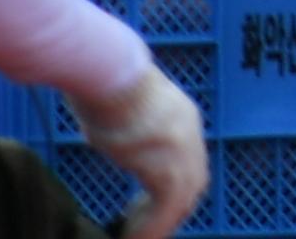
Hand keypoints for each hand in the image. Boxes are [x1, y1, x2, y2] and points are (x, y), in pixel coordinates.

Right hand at [72, 60, 205, 238]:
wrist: (108, 72)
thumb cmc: (104, 82)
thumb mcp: (122, 106)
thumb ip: (127, 126)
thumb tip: (113, 137)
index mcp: (181, 117)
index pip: (187, 161)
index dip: (172, 187)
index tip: (147, 203)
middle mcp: (188, 134)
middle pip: (192, 184)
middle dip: (171, 209)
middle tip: (144, 225)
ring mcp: (182, 150)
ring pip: (181, 200)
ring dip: (160, 223)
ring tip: (137, 237)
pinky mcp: (167, 166)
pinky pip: (165, 208)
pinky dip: (151, 227)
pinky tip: (133, 237)